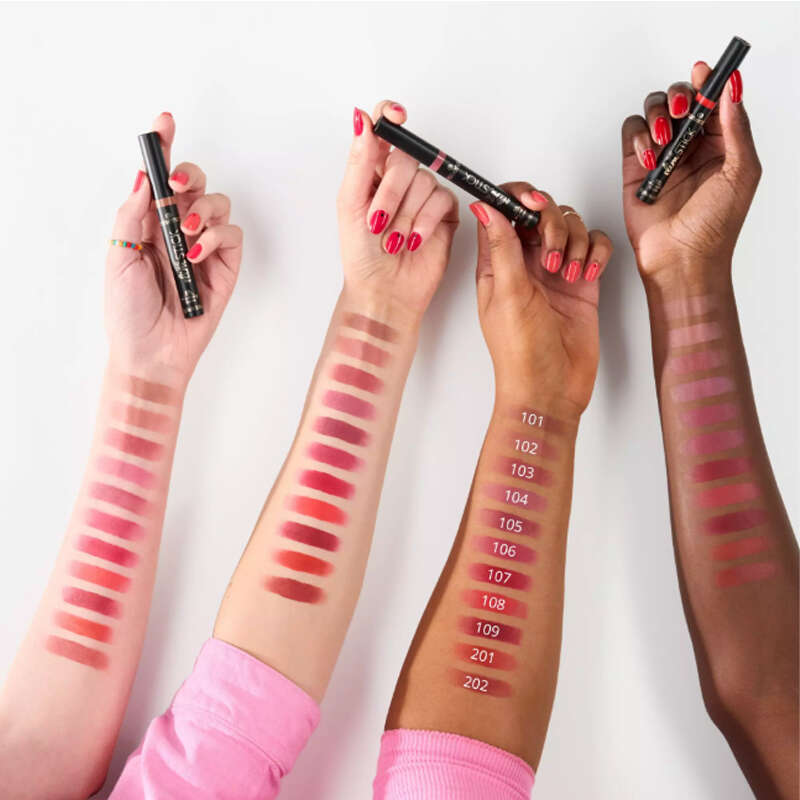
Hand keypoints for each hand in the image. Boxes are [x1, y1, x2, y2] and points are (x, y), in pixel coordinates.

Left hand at [106, 112, 242, 379]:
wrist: (151, 351)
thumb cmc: (128, 311)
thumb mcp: (118, 256)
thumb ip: (133, 214)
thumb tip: (146, 176)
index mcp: (149, 224)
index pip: (159, 179)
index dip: (163, 148)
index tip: (165, 121)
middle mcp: (179, 231)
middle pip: (196, 184)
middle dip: (189, 176)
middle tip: (178, 189)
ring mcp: (205, 248)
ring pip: (219, 204)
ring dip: (203, 211)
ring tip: (185, 235)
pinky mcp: (226, 267)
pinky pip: (232, 236)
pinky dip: (215, 237)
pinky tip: (196, 254)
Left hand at [337, 101, 458, 317]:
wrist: (384, 291)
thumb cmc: (361, 255)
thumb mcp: (351, 204)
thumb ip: (359, 160)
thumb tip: (362, 118)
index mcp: (372, 170)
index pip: (385, 127)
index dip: (391, 115)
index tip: (396, 117)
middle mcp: (399, 178)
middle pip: (405, 158)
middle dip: (390, 193)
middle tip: (378, 222)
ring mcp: (423, 194)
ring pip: (424, 180)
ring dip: (405, 216)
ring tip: (394, 241)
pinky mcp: (444, 212)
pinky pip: (442, 200)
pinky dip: (425, 222)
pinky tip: (413, 241)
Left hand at [472, 187, 611, 417]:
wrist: (551, 389)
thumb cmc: (521, 352)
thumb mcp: (507, 294)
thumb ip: (501, 246)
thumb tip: (484, 205)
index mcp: (497, 262)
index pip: (503, 210)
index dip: (518, 198)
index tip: (532, 204)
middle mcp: (525, 262)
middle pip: (542, 212)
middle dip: (552, 223)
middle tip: (552, 256)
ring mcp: (555, 271)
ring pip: (571, 225)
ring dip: (575, 242)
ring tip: (567, 276)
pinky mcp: (582, 282)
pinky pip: (595, 246)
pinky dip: (596, 253)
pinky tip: (587, 275)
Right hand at [621, 63, 759, 281]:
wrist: (681, 258)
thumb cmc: (715, 226)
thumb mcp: (742, 172)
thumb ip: (737, 127)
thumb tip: (732, 87)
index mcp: (721, 144)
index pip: (714, 98)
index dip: (710, 81)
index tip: (705, 74)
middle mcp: (691, 146)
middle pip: (680, 97)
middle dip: (680, 97)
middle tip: (682, 113)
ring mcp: (661, 155)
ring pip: (653, 109)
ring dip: (657, 116)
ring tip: (664, 141)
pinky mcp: (635, 168)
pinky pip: (631, 132)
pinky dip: (638, 136)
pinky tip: (649, 157)